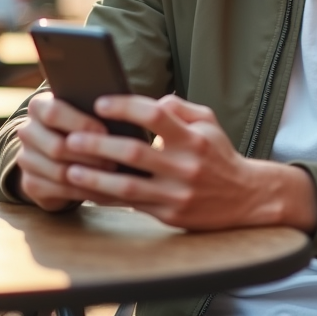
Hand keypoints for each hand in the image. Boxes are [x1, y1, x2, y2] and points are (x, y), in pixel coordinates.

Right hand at [13, 91, 113, 211]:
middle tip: (115, 161)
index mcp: (39, 106)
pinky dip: (85, 192)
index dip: (81, 124)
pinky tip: (105, 191)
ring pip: (59, 171)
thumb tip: (127, 114)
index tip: (105, 133)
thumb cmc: (81, 126)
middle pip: (57, 147)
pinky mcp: (30, 184)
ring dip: (90, 176)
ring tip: (114, 177)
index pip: (54, 113)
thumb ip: (95, 110)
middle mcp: (27, 131)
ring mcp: (26, 159)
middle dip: (90, 156)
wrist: (58, 154)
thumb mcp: (85, 112)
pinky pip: (59, 190)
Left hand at [62, 94, 316, 231]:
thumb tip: (151, 101)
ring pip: (129, 187)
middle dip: (99, 145)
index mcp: (193, 138)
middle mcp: (185, 166)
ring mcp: (177, 194)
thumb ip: (179, 107)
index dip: (125, 107)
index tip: (100, 102)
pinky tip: (87, 190)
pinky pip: (132, 206)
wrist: (245, 197)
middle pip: (135, 153)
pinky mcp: (170, 215)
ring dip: (96, 178)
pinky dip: (108, 198)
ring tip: (70, 170)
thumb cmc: (218, 153)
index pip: (155, 115)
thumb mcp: (208, 121)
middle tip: (72, 138)